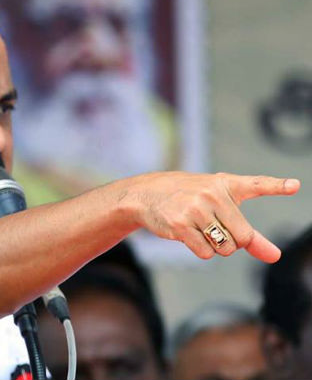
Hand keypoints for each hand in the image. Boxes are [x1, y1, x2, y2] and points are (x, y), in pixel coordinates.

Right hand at [125, 172, 299, 262]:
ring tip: (199, 229)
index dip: (277, 185)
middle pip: (242, 237)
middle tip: (214, 228)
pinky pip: (205, 253)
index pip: (256, 184)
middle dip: (232, 242)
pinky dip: (200, 250)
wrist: (146, 194)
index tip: (295, 185)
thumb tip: (275, 257)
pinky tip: (187, 234)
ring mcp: (195, 209)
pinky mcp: (179, 224)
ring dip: (215, 248)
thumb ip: (251, 234)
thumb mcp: (220, 207)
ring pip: (224, 247)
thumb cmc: (188, 198)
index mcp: (225, 184)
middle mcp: (212, 194)